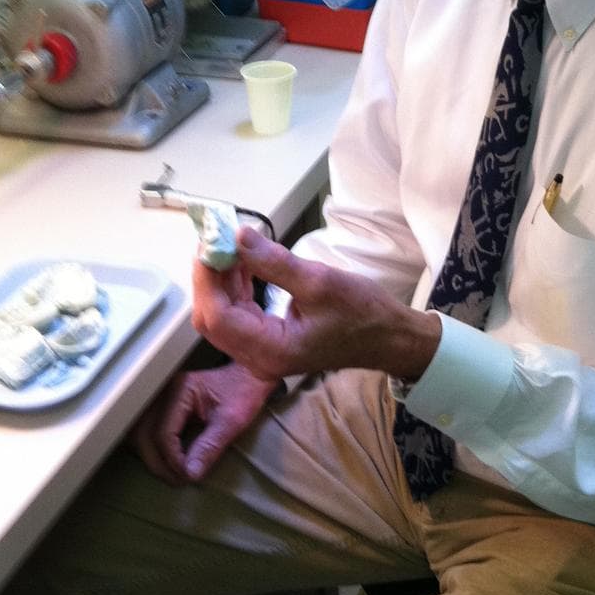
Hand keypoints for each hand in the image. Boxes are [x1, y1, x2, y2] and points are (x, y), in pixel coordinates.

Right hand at [130, 360, 278, 483]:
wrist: (250, 376)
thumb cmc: (244, 392)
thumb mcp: (231, 421)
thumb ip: (210, 447)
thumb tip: (191, 473)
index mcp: (180, 390)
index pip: (163, 432)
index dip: (172, 459)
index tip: (187, 475)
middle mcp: (164, 391)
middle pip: (144, 435)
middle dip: (159, 462)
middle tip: (179, 479)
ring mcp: (161, 398)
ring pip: (140, 434)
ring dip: (154, 458)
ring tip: (174, 474)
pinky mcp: (164, 406)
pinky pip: (149, 431)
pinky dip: (155, 450)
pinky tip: (170, 462)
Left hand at [190, 226, 440, 383]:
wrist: (388, 338)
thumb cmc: (362, 314)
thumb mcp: (320, 281)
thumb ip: (274, 262)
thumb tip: (239, 236)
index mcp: (271, 350)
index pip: (218, 316)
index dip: (207, 278)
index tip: (209, 242)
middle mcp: (259, 358)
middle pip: (212, 318)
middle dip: (209, 278)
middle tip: (214, 240)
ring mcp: (262, 353)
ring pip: (222, 315)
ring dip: (220, 280)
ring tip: (226, 244)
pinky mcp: (268, 342)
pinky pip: (239, 314)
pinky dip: (235, 287)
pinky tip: (241, 262)